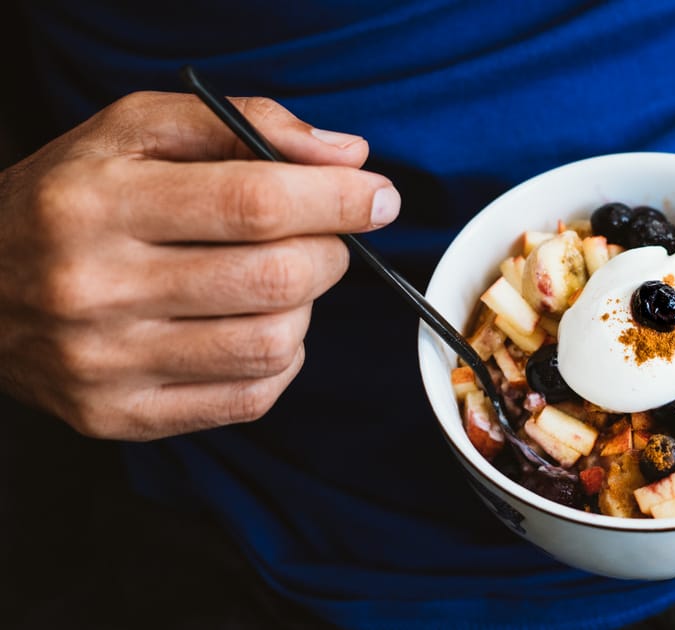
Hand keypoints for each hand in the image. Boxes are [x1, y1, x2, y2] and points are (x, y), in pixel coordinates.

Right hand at [0, 91, 400, 440]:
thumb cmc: (69, 197)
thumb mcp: (132, 129)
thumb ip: (240, 124)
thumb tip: (345, 156)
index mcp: (98, 202)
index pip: (255, 202)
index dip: (337, 199)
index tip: (376, 196)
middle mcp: (96, 287)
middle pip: (276, 279)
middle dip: (329, 252)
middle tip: (321, 236)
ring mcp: (107, 362)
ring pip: (274, 344)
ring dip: (304, 307)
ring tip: (276, 280)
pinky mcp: (121, 415)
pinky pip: (251, 397)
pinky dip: (281, 359)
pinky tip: (254, 325)